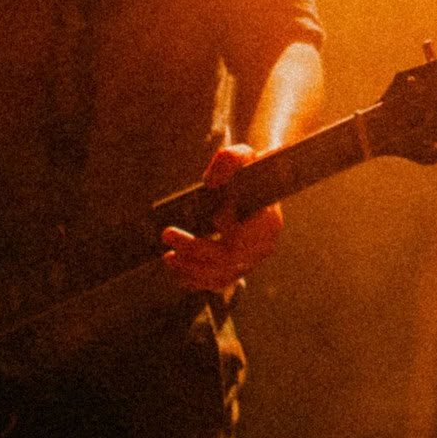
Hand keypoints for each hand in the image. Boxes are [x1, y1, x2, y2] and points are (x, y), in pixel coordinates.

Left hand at [162, 142, 283, 292]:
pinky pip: (216, 283)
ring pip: (220, 276)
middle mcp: (263, 247)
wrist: (257, 185)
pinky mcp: (239, 268)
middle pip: (226, 261)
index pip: (242, 241)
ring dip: (191, 269)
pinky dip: (196, 281)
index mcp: (269, 222)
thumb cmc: (249, 170)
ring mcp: (251, 261)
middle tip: (167, 234)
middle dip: (194, 251)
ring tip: (168, 256)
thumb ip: (229, 159)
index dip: (222, 236)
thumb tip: (211, 183)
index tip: (211, 218)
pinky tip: (177, 273)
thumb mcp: (244, 155)